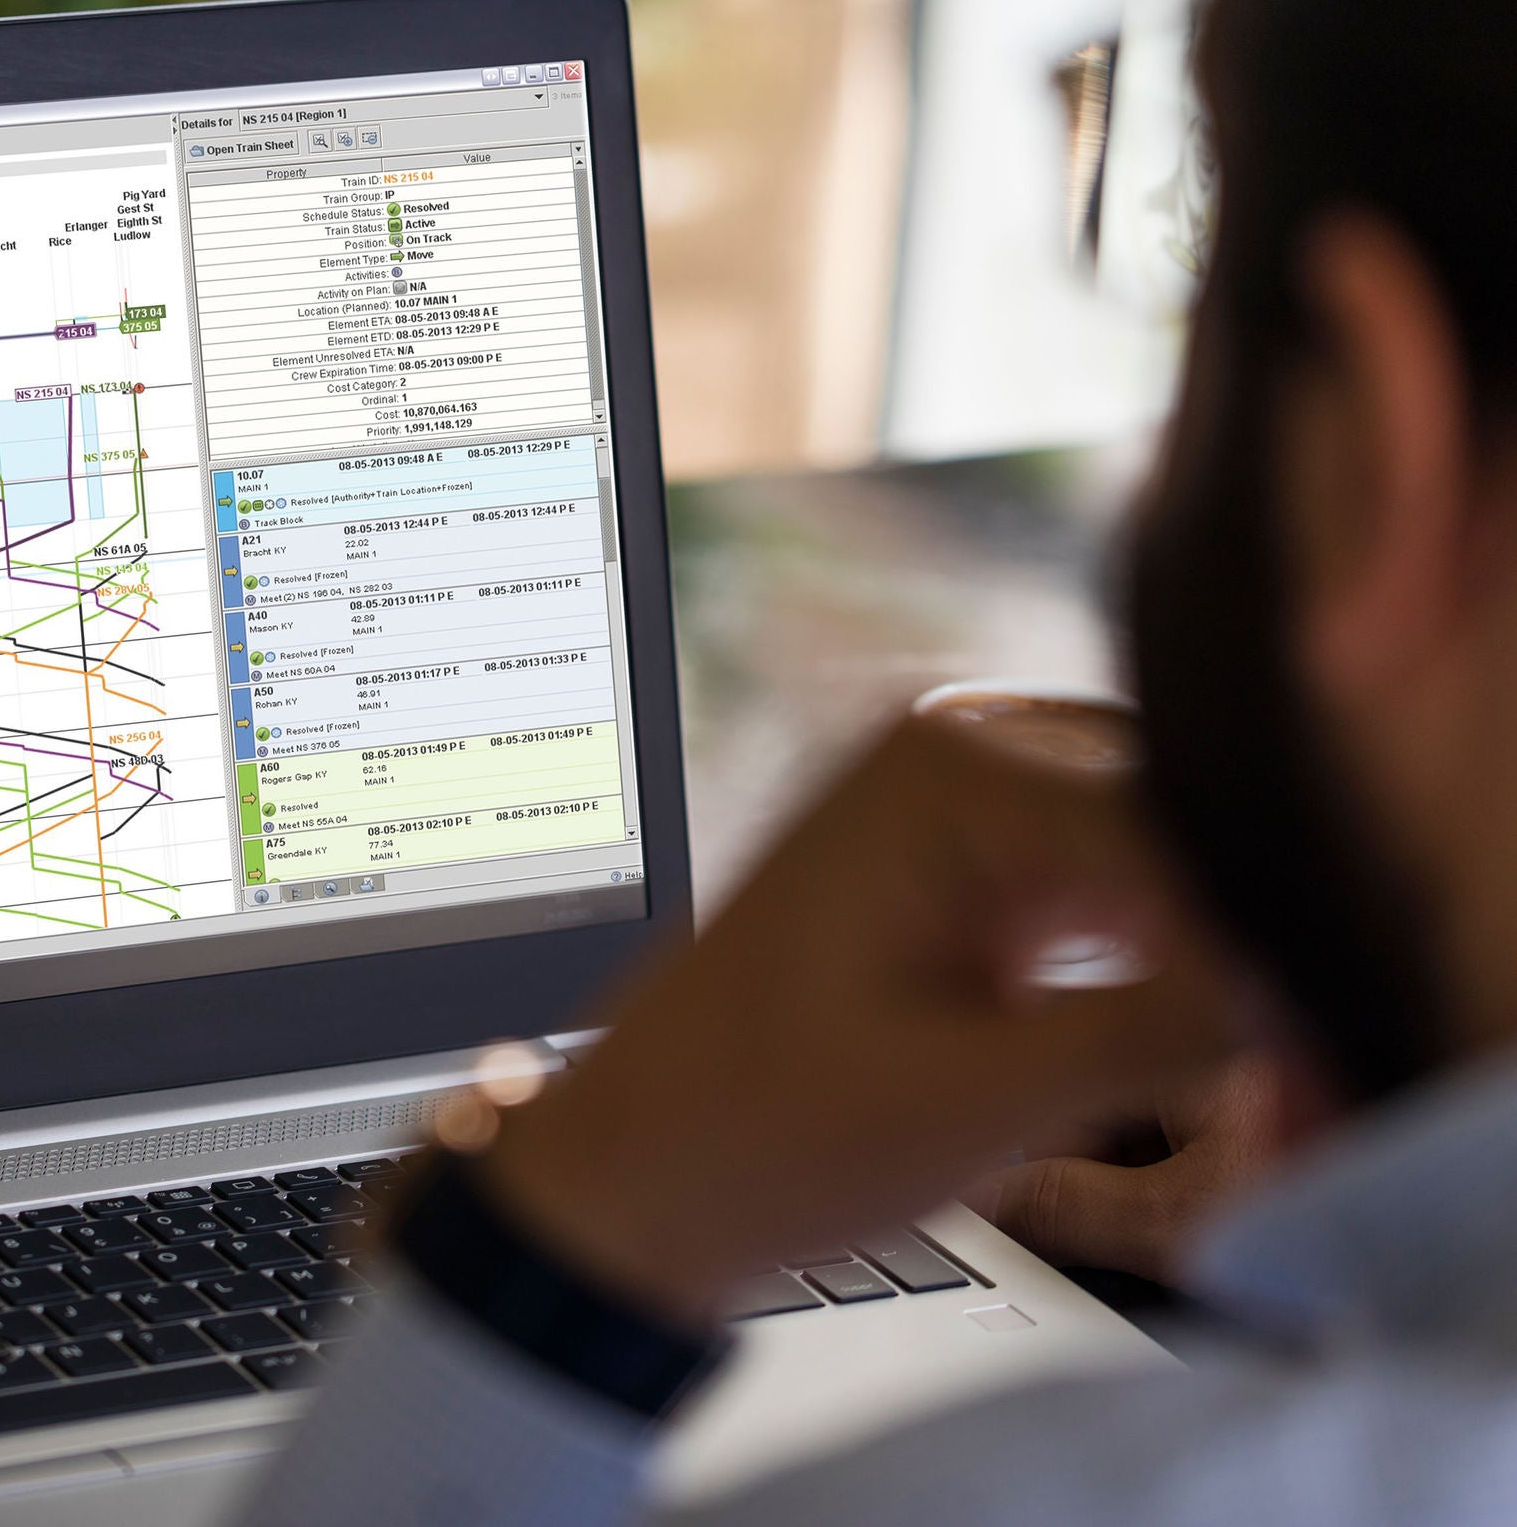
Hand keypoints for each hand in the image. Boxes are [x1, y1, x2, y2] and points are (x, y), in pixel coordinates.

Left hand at [479, 710, 1251, 1327]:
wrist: (633, 1169)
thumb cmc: (754, 1128)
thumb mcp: (978, 1097)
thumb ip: (1149, 1033)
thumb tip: (1280, 987)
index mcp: (945, 770)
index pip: (1167, 828)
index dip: (1241, 937)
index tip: (1281, 1031)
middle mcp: (944, 745)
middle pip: (1157, 810)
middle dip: (1213, 920)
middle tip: (1243, 1034)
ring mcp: (938, 793)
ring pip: (1130, 837)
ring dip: (1175, 929)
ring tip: (1194, 1033)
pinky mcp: (938, 851)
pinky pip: (1079, 867)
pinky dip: (1129, 936)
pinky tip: (1147, 1008)